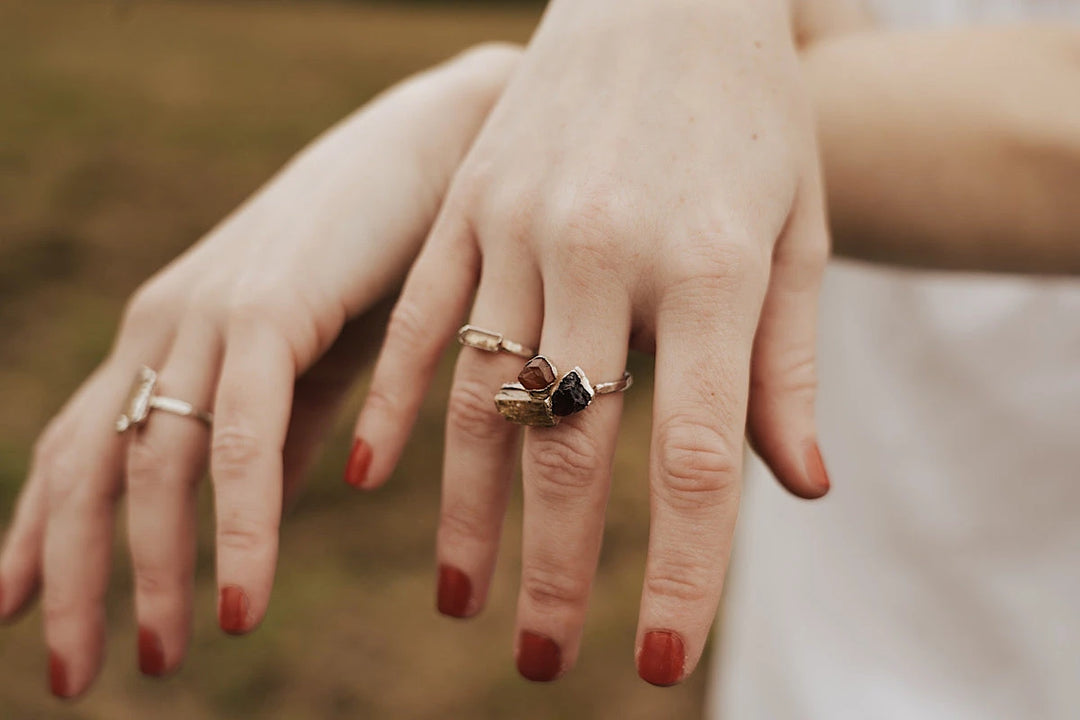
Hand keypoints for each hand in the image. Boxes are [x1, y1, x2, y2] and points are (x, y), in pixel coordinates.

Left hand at [0, 44, 517, 696]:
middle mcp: (166, 322)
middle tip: (69, 676)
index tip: (12, 612)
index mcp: (167, 334)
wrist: (435, 154)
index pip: (75, 445)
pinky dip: (241, 520)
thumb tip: (252, 509)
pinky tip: (246, 593)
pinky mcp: (271, 306)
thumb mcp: (308, 361)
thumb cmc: (374, 257)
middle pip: (87, 464)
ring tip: (163, 656)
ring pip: (152, 457)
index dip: (37, 533)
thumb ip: (274, 432)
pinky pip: (241, 432)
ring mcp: (210, 311)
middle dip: (71, 576)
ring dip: (154, 568)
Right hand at [353, 0, 830, 684]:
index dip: (679, 569)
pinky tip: (368, 475)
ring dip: (469, 512)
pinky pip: (424, 317)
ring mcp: (526, 222)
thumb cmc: (753, 120)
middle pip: (573, 444)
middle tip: (543, 661)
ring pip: (484, 395)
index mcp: (712, 269)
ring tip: (462, 600)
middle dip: (558, 569)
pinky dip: (394, 400)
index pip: (695, 457)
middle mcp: (609, 252)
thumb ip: (788, 365)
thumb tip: (796, 491)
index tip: (659, 660)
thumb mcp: (797, 234)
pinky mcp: (471, 202)